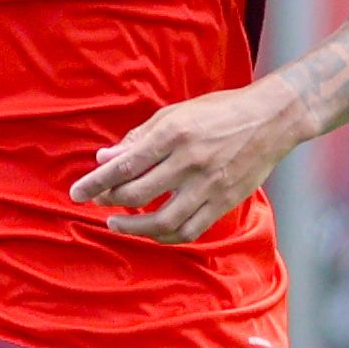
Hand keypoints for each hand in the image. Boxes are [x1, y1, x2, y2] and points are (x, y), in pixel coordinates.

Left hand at [69, 81, 312, 243]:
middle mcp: (190, 160)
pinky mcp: (225, 202)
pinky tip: (151, 231)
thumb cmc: (219, 112)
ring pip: (161, 220)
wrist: (272, 119)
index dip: (97, 182)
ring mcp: (209, 185)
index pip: (125, 164)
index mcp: (174, 132)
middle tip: (97, 201)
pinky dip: (165, 236)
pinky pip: (189, 230)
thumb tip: (104, 158)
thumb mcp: (176, 113)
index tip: (77, 192)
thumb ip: (139, 137)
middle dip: (110, 201)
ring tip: (117, 223)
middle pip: (137, 194)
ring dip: (132, 226)